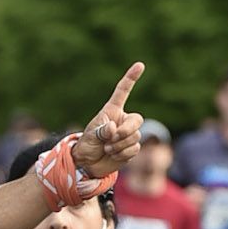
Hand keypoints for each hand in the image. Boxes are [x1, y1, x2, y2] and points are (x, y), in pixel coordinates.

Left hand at [71, 63, 145, 177]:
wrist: (88, 163)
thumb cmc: (87, 145)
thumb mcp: (90, 135)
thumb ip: (102, 130)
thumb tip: (113, 129)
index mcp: (112, 111)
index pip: (123, 92)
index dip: (131, 78)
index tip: (139, 65)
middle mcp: (123, 120)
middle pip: (137, 120)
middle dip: (125, 131)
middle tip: (112, 138)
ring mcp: (129, 134)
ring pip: (135, 137)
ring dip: (119, 145)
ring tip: (107, 148)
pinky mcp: (132, 147)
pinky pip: (134, 148)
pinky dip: (122, 153)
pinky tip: (113, 155)